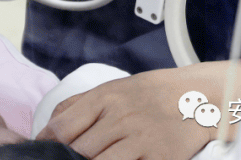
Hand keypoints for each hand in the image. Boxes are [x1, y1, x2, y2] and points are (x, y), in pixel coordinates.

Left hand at [38, 62, 237, 159]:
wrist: (199, 96)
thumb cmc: (152, 94)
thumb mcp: (114, 89)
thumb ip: (80, 105)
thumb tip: (49, 127)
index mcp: (106, 96)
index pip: (63, 126)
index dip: (46, 145)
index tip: (42, 154)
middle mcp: (120, 116)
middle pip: (79, 150)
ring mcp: (140, 138)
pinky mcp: (158, 157)